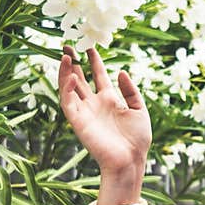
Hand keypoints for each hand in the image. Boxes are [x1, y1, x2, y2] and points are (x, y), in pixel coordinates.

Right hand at [57, 45, 151, 174]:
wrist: (130, 160)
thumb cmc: (137, 140)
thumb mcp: (139, 110)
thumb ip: (130, 91)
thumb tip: (121, 72)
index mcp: (110, 100)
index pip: (98, 75)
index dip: (94, 61)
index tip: (90, 46)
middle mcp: (94, 104)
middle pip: (79, 78)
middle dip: (73, 62)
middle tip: (67, 45)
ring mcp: (85, 112)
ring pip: (69, 88)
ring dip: (65, 72)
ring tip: (64, 55)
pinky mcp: (77, 121)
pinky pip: (68, 102)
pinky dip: (66, 88)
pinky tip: (71, 76)